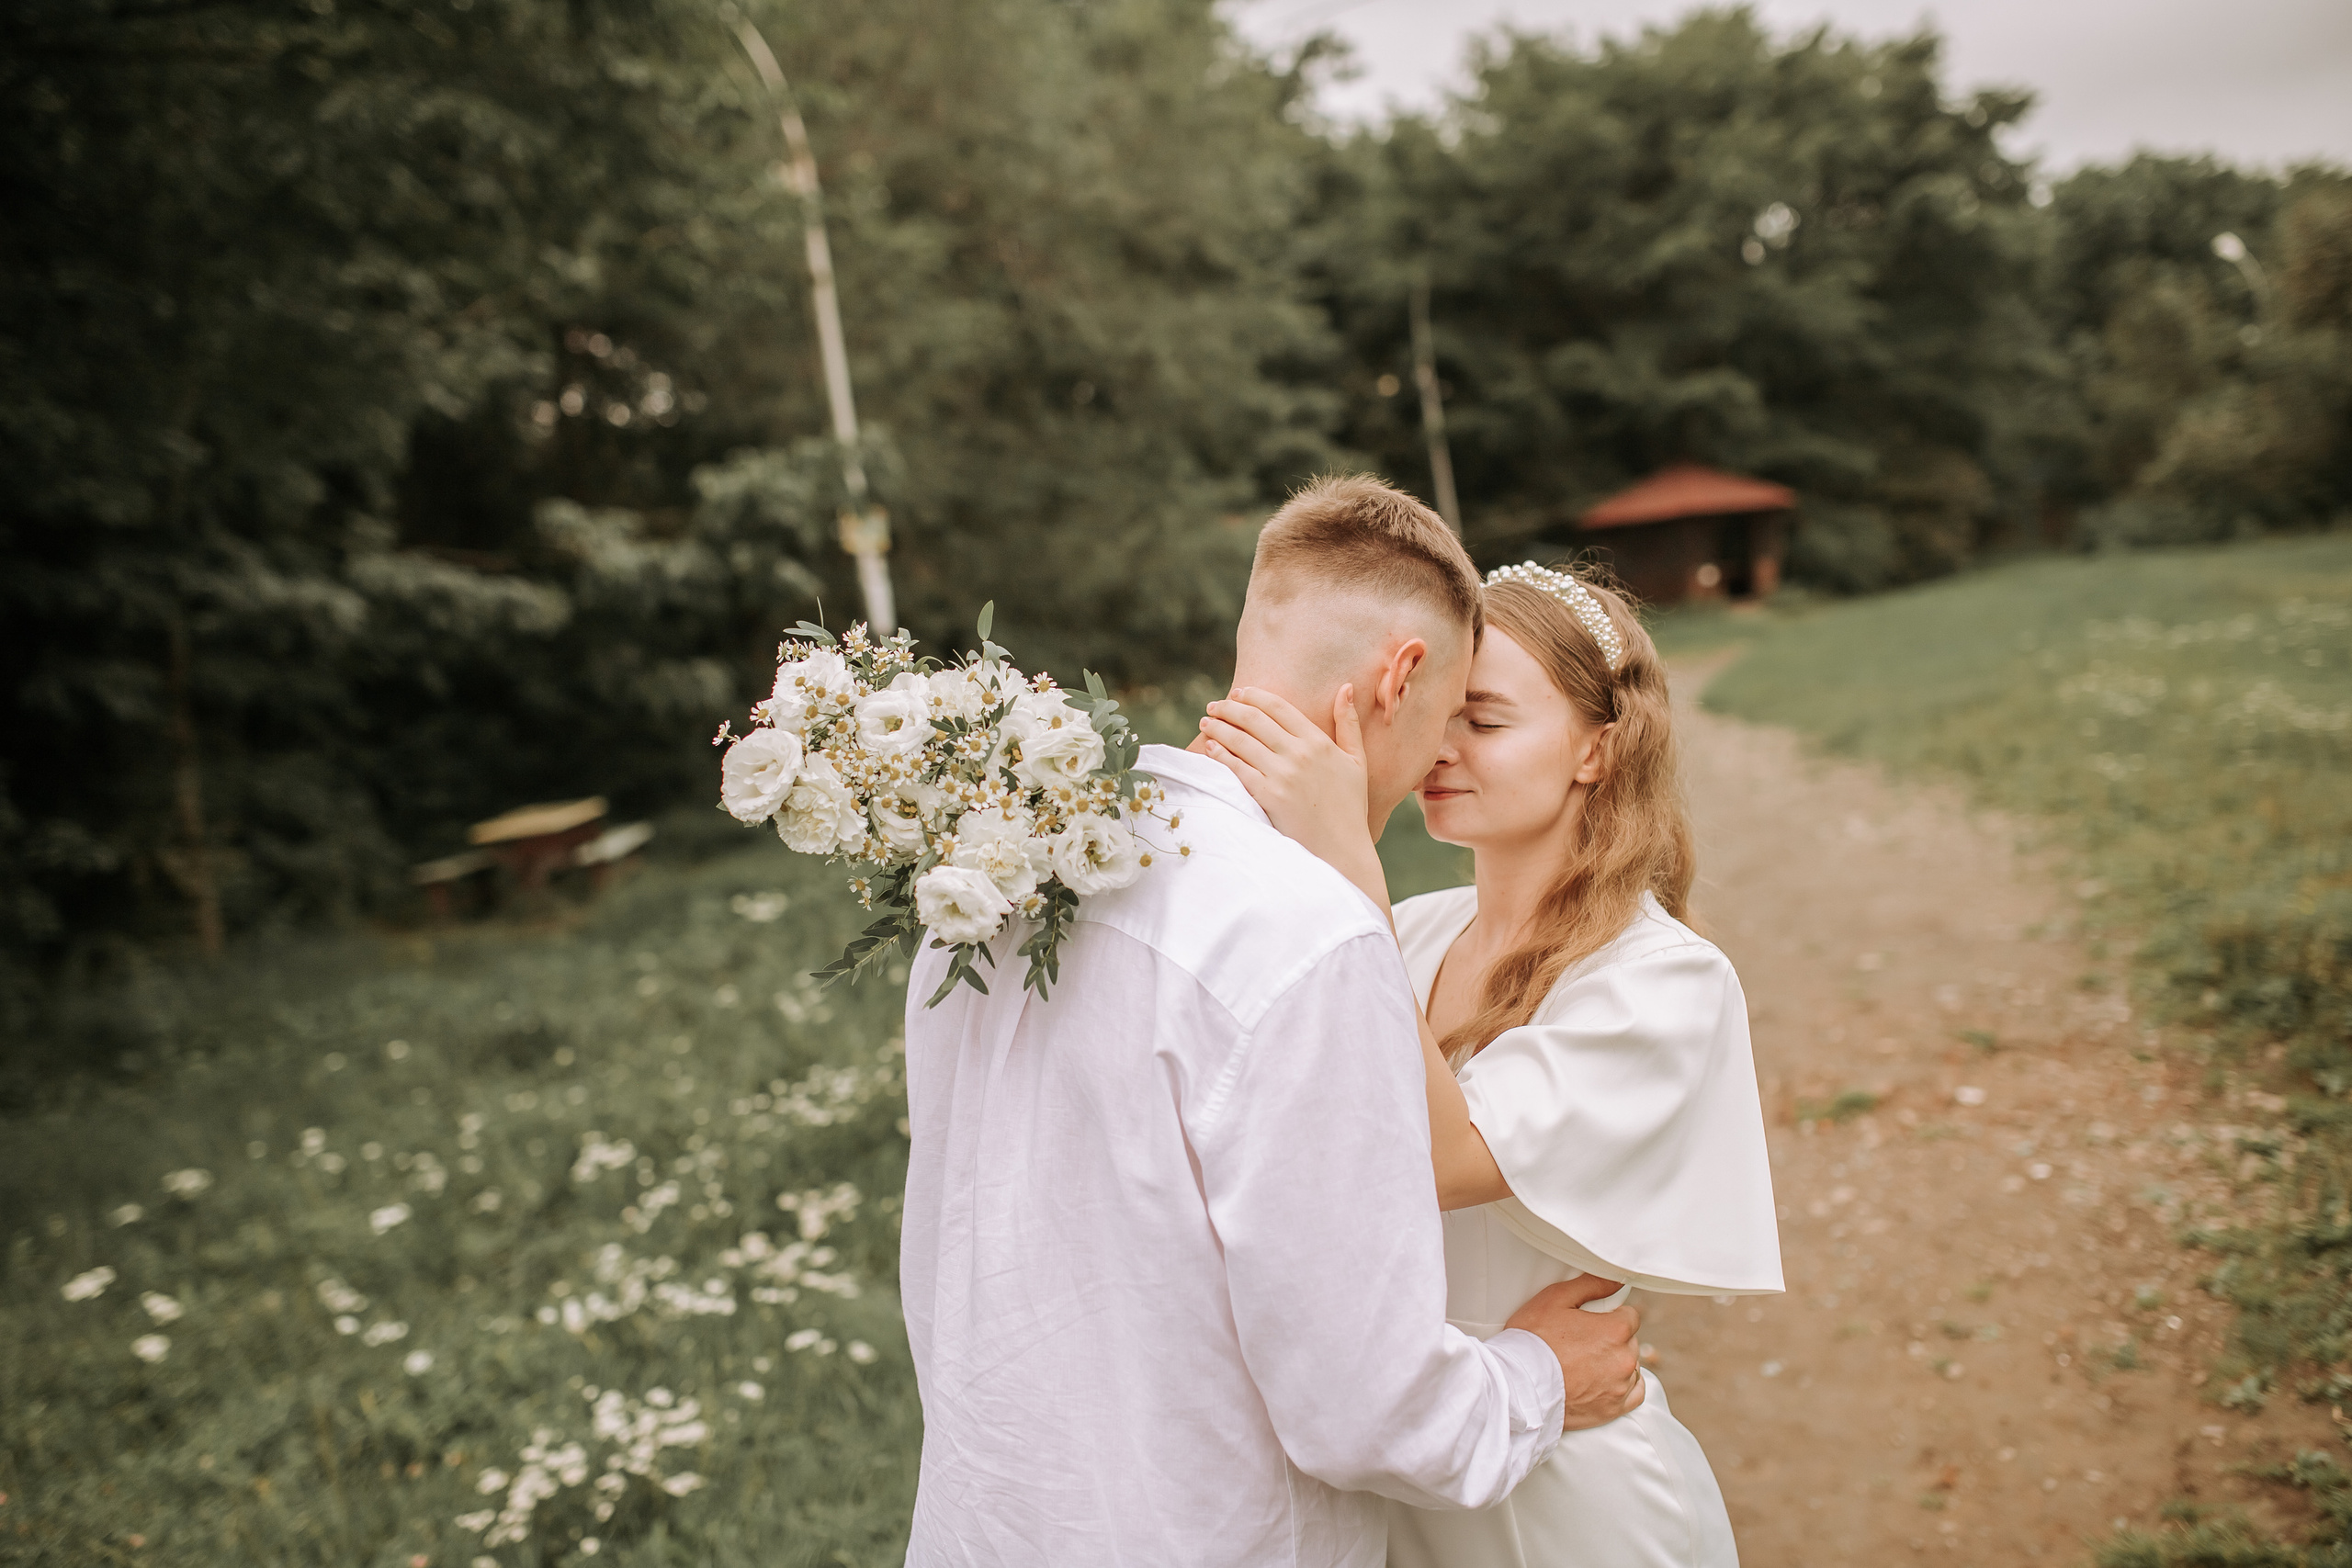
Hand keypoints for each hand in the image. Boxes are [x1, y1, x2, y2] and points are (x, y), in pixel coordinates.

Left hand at [1198, 686, 1387, 909]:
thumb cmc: (1350, 806)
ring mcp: (1282, 775)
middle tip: (1214, 705)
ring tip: (1206, 722)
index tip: (1239, 693)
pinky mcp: (1268, 796)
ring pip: (1241, 740)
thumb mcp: (1356, 760)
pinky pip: (1237, 768)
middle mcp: (1299, 753)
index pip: (1279, 706)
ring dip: (1219, 727)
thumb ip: (1348, 723)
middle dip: (1229, 707)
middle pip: (1254, 719)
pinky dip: (1220, 754)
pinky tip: (1210, 747)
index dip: (1254, 695)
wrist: (1342, 849)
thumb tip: (1346, 687)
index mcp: (1319, 741)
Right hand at [1504, 1274, 1643, 1431]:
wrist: (1518, 1386)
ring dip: (1615, 1361)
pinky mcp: (1613, 1409)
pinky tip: (1607, 1380)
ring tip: (1586, 1362)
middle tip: (1582, 1341)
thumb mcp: (1555, 1299)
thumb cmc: (1532, 1340)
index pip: (1629, 1315)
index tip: (1591, 1321)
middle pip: (1629, 1341)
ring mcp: (1620, 1386)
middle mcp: (1625, 1358)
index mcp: (1615, 1329)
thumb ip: (1591, 1285)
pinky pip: (1635, 1393)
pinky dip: (1625, 1385)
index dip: (1609, 1315)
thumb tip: (1617, 1280)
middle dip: (1611, 1338)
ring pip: (1631, 1366)